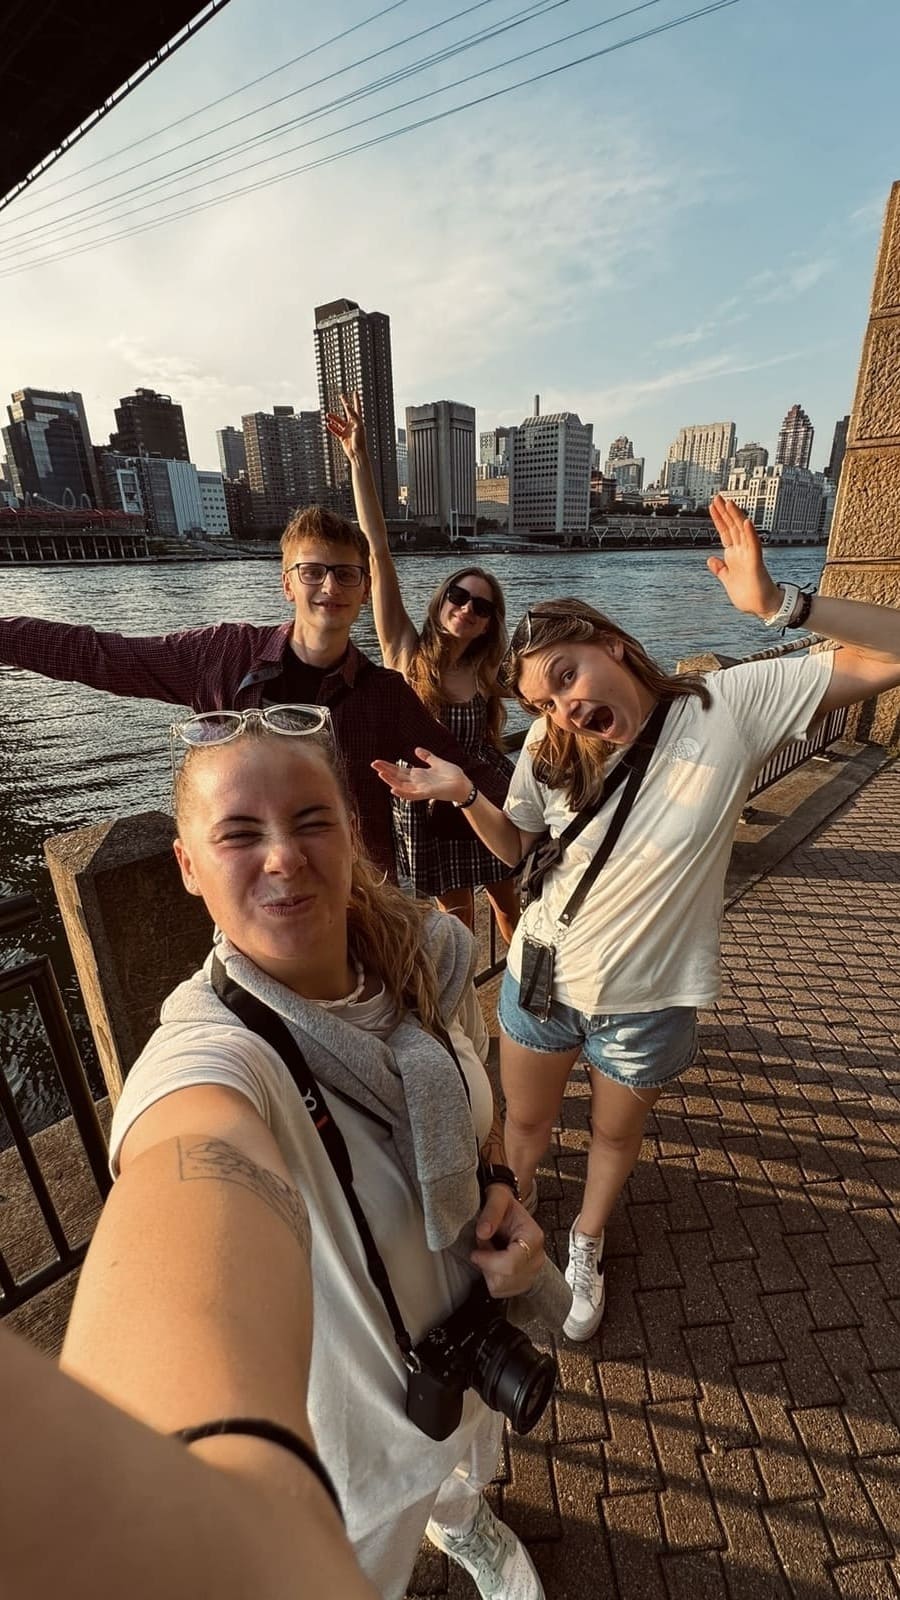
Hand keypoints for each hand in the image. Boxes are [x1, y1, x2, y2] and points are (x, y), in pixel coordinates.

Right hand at [325, 390, 366, 464]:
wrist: (357, 454)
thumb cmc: (360, 441)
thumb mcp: (357, 426)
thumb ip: (353, 415)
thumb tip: (348, 406)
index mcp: (358, 421)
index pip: (357, 407)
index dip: (356, 400)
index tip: (355, 392)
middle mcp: (353, 424)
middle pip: (348, 411)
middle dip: (344, 403)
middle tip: (341, 396)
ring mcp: (348, 430)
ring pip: (339, 421)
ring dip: (333, 418)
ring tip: (328, 415)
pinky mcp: (343, 437)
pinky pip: (336, 430)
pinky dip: (332, 427)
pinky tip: (328, 424)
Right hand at [371, 748, 469, 801]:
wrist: (463, 784)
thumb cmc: (452, 775)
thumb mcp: (438, 762)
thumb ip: (427, 757)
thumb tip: (416, 749)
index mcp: (418, 775)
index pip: (399, 771)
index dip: (388, 766)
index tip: (377, 762)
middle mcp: (417, 782)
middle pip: (397, 777)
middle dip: (385, 771)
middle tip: (373, 764)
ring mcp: (421, 789)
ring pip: (401, 786)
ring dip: (391, 781)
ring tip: (380, 774)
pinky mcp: (427, 793)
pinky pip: (413, 795)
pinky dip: (403, 793)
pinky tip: (394, 789)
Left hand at [470, 1188, 543, 1298]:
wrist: (509, 1211)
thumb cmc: (504, 1204)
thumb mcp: (497, 1197)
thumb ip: (491, 1211)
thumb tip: (482, 1232)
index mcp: (533, 1237)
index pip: (511, 1264)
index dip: (488, 1261)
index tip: (475, 1252)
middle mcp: (537, 1258)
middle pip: (505, 1279)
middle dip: (487, 1265)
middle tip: (483, 1247)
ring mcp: (532, 1272)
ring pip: (501, 1287)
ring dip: (487, 1271)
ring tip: (489, 1252)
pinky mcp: (523, 1282)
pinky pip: (500, 1291)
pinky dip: (491, 1279)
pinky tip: (493, 1262)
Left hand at [707, 494, 781, 617]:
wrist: (762, 607)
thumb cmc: (748, 594)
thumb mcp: (727, 579)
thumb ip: (720, 569)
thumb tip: (710, 559)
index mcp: (734, 555)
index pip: (725, 532)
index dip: (719, 519)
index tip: (712, 506)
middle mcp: (742, 551)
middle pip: (732, 527)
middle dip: (724, 512)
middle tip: (717, 496)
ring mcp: (749, 555)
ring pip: (742, 532)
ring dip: (736, 517)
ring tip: (729, 502)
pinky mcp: (756, 563)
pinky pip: (754, 545)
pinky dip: (749, 533)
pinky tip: (746, 522)